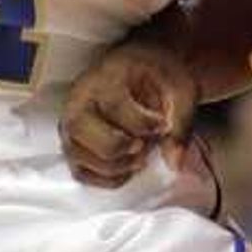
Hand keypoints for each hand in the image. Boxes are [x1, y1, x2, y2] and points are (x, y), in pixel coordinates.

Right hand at [61, 35, 199, 186]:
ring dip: (116, 166)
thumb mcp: (180, 90)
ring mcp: (70, 123)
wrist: (143, 74)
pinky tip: (129, 165)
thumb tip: (174, 162)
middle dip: (119, 146)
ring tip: (140, 153)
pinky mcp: (73, 145)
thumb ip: (181, 123)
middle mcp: (78, 99)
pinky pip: (82, 173)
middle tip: (144, 144)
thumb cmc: (158, 79)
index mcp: (105, 76)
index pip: (113, 105)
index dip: (141, 124)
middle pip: (80, 129)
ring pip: (79, 156)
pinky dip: (108, 178)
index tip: (163, 126)